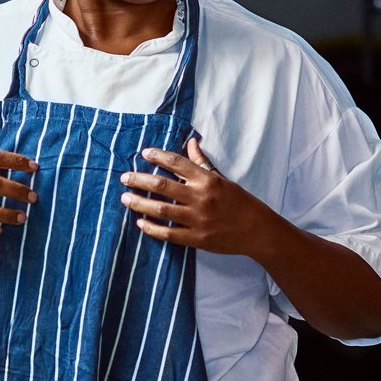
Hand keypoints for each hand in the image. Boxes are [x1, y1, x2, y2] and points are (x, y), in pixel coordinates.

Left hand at [120, 138, 278, 254]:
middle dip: (139, 180)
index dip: (158, 156)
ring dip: (139, 203)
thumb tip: (191, 142)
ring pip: (161, 209)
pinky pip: (168, 233)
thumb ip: (202, 162)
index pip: (177, 162)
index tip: (144, 154)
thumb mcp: (222, 179)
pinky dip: (152, 229)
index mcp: (207, 179)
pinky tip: (140, 223)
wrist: (257, 230)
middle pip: (162, 186)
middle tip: (124, 178)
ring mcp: (197, 219)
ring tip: (125, 198)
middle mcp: (200, 197)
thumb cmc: (239, 202)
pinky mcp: (196, 238)